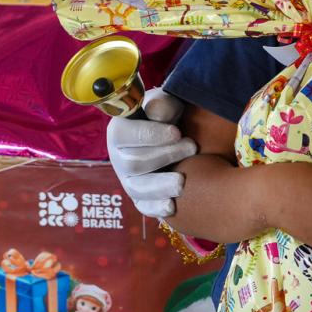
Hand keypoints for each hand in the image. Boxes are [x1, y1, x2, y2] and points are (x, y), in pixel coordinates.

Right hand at [105, 87, 194, 218]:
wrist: (184, 137)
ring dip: (160, 185)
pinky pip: (144, 207)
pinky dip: (156, 208)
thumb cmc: (171, 117)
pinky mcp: (142, 197)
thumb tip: (156, 112)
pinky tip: (172, 207)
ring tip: (182, 182)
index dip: (148, 134)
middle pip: (133, 163)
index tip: (176, 132)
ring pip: (137, 188)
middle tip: (192, 147)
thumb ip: (163, 104)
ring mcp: (129, 179)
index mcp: (120, 131)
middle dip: (165, 155)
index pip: (122, 134)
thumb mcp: (168, 104)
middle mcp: (120, 157)